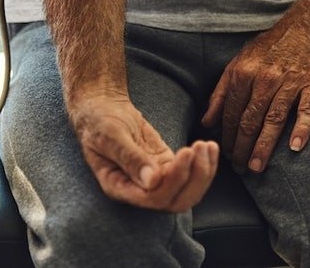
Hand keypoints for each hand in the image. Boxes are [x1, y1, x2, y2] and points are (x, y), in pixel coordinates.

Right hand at [69, 91, 218, 212]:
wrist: (101, 108)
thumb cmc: (99, 121)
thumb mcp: (110, 135)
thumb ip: (129, 158)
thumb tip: (152, 182)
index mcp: (119, 187)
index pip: (153, 198)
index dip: (174, 180)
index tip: (185, 152)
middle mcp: (138, 190)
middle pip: (175, 201)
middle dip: (194, 179)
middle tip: (198, 148)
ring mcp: (155, 180)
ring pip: (187, 191)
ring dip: (203, 172)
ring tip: (207, 146)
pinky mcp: (166, 167)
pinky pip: (189, 175)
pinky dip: (204, 164)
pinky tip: (209, 146)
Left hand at [201, 22, 309, 173]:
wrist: (306, 28)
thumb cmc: (269, 49)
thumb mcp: (238, 63)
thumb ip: (220, 93)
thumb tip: (206, 121)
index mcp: (242, 73)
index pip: (230, 113)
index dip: (226, 137)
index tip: (225, 155)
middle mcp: (264, 78)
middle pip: (249, 120)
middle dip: (241, 147)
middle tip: (239, 169)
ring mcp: (289, 81)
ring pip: (273, 119)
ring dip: (264, 146)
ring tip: (256, 166)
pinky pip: (306, 110)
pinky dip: (301, 129)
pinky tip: (294, 148)